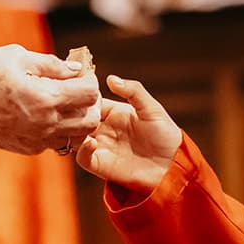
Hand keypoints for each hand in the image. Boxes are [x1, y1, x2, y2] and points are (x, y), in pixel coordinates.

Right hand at [0, 44, 102, 154]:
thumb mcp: (14, 56)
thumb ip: (50, 64)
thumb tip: (76, 69)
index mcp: (44, 99)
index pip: (90, 93)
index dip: (88, 77)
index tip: (76, 69)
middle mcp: (44, 125)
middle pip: (92, 120)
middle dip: (90, 101)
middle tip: (74, 86)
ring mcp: (36, 140)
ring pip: (78, 135)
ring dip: (78, 117)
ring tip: (62, 99)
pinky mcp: (26, 149)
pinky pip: (57, 141)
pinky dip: (60, 128)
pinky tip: (43, 111)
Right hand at [76, 75, 179, 192]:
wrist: (172, 165)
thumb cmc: (165, 134)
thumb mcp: (152, 108)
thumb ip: (133, 91)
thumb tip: (111, 78)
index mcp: (114, 112)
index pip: (91, 102)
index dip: (83, 96)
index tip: (78, 90)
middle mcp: (104, 129)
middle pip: (79, 118)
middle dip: (74, 113)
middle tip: (72, 108)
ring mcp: (101, 146)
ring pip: (76, 136)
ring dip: (74, 130)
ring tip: (80, 125)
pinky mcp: (101, 165)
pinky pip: (82, 157)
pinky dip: (82, 149)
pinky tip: (91, 142)